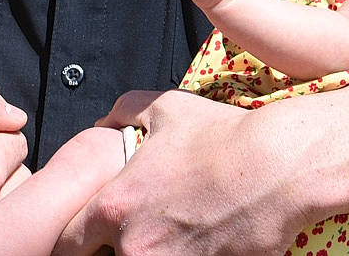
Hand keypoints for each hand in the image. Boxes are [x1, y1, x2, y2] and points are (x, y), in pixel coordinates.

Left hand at [53, 90, 305, 255]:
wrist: (280, 168)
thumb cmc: (223, 136)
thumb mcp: (166, 107)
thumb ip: (123, 112)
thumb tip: (102, 121)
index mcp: (116, 205)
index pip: (68, 240)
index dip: (75, 235)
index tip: (89, 230)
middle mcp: (135, 246)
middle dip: (114, 246)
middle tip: (144, 225)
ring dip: (150, 252)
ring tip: (176, 231)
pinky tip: (198, 239)